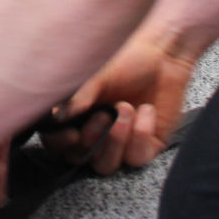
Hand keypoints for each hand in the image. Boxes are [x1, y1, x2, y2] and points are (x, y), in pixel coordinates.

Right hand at [44, 25, 195, 173]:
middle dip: (92, 141)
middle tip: (103, 115)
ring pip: (107, 165)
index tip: (72, 133)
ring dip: (115, 140)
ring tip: (126, 109)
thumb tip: (56, 119)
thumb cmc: (124, 57)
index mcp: (76, 111)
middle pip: (81, 158)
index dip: (59, 143)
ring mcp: (120, 140)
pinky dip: (141, 134)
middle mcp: (95, 129)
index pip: (56, 140)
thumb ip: (75, 98)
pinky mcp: (145, 145)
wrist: (162, 53)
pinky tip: (146, 110)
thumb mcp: (94, 75)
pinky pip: (137, 158)